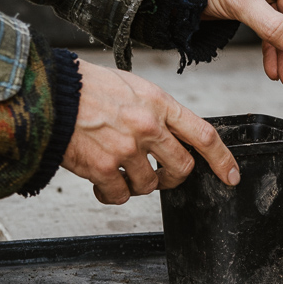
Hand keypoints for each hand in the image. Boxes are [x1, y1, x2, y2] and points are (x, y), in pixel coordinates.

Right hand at [62, 60, 239, 204]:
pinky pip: (119, 196)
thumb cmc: (89, 88)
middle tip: (162, 176)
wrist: (52, 94)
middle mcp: (148, 127)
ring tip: (119, 170)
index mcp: (159, 104)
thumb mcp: (134, 87)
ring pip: (149, 185)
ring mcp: (126, 149)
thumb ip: (157, 110)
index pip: (203, 135)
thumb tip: (170, 134)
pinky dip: (111, 194)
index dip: (222, 159)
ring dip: (137, 184)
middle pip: (182, 167)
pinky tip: (101, 182)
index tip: (230, 176)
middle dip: (175, 177)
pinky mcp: (102, 168)